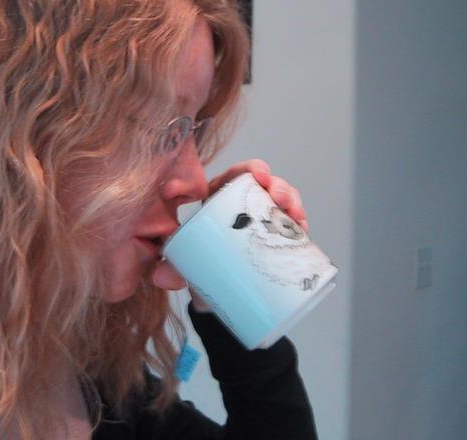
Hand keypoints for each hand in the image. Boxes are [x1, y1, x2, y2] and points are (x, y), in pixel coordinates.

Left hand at [151, 159, 308, 304]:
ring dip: (291, 202)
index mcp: (218, 201)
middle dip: (277, 185)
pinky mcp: (275, 240)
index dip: (249, 169)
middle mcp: (243, 207)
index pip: (234, 176)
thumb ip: (170, 268)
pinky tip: (304, 228)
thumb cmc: (196, 268)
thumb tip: (162, 276)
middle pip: (264, 187)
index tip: (259, 174)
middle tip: (278, 197)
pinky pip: (291, 227)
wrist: (213, 297)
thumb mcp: (183, 263)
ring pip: (281, 204)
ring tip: (295, 213)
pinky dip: (300, 225)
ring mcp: (262, 222)